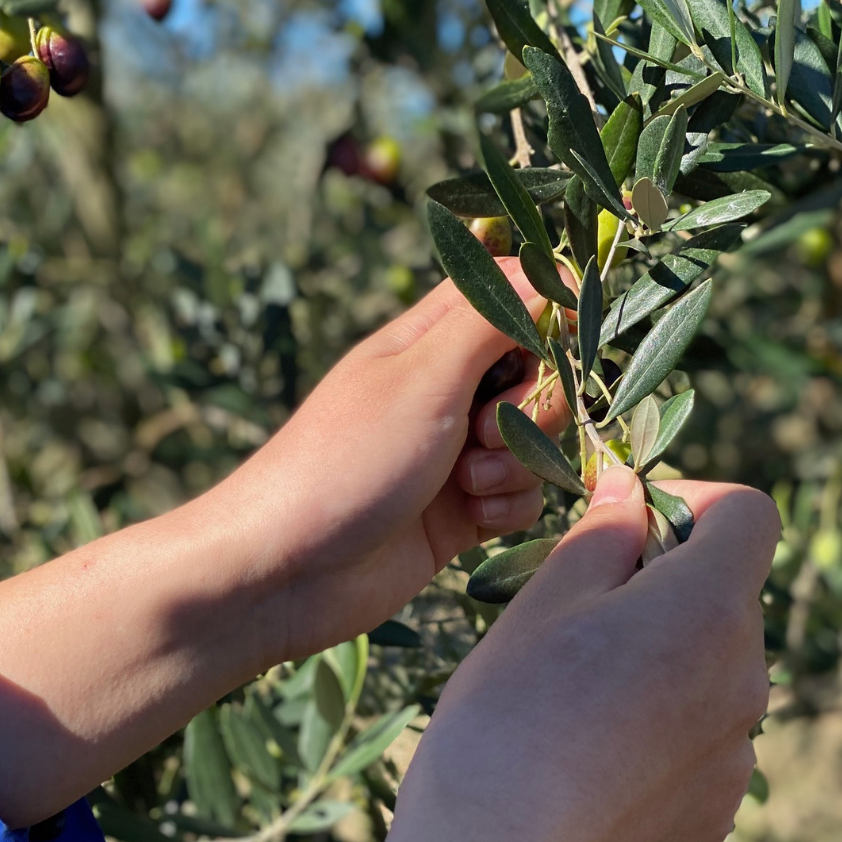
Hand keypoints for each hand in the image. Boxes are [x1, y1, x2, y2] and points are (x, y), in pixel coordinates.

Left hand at [0, 263, 566, 827]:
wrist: (290, 570)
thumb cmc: (349, 458)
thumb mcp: (424, 375)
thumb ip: (490, 321)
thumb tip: (550, 271)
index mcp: (427, 342)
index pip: (505, 297)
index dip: (540, 316)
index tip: (547, 347)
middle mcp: (444, 393)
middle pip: (534, 377)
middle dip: (531, 409)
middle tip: (484, 432)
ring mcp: (453, 455)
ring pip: (533, 444)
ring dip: (515, 466)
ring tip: (465, 484)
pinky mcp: (460, 513)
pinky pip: (520, 498)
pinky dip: (505, 508)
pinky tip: (470, 520)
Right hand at [356, 471, 780, 841]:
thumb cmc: (510, 708)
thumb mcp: (547, 599)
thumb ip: (606, 532)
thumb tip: (633, 491)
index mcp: (710, 610)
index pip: (749, 516)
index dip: (694, 501)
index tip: (636, 523)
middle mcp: (747, 681)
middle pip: (727, 598)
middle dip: (668, 586)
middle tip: (584, 613)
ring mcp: (737, 757)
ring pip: (712, 673)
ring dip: (666, 661)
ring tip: (581, 698)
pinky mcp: (715, 816)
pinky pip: (704, 744)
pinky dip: (665, 730)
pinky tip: (594, 759)